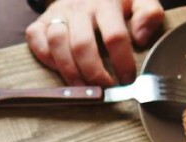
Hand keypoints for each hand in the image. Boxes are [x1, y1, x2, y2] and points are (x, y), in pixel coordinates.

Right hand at [27, 0, 164, 87]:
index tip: (127, 79)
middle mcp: (79, 7)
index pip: (115, 36)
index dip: (122, 62)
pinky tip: (61, 70)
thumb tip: (140, 39)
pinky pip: (37, 43)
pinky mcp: (40, 21)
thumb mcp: (139, 0)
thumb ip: (149, 14)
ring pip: (57, 45)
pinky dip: (47, 60)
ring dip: (70, 72)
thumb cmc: (114, 1)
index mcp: (106, 2)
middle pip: (82, 46)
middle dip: (93, 73)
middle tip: (104, 89)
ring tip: (83, 87)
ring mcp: (57, 14)